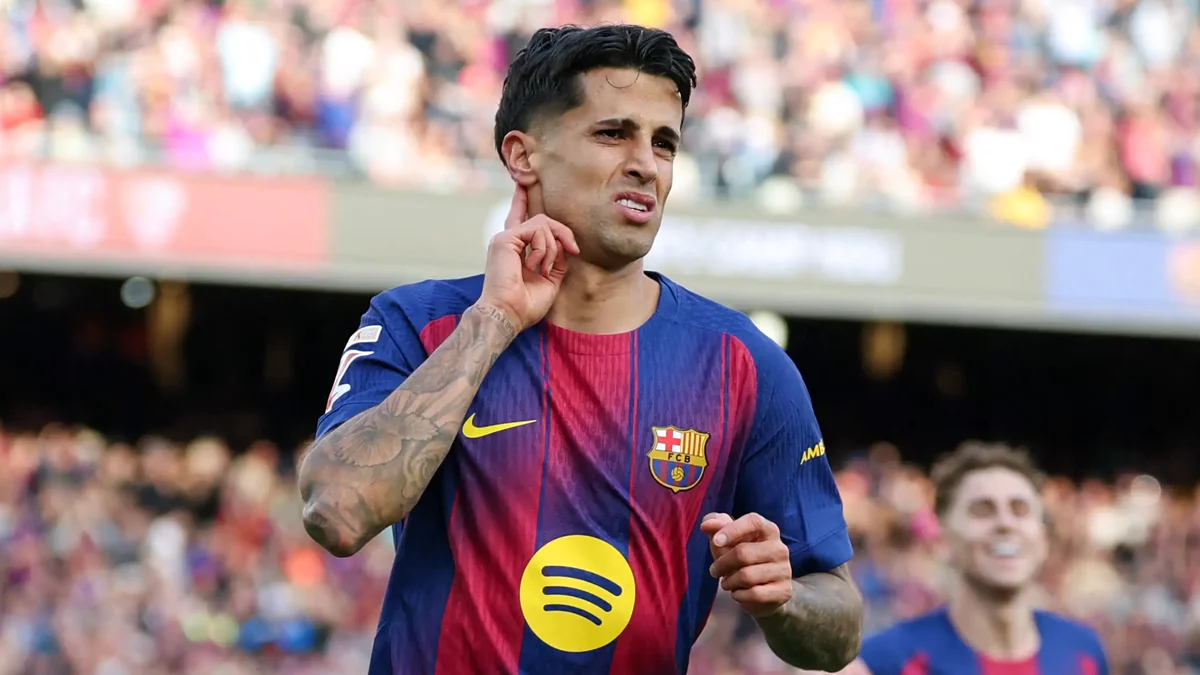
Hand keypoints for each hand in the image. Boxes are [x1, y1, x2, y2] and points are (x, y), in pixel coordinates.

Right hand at [477, 185, 578, 331]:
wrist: (509, 314)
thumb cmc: (526, 304)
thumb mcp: (550, 280)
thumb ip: (557, 260)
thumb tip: (565, 246)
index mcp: (516, 250)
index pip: (520, 218)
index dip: (522, 200)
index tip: (522, 183)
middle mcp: (509, 240)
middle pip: (540, 219)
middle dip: (562, 232)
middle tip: (573, 249)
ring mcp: (505, 238)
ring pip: (543, 223)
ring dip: (553, 248)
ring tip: (544, 269)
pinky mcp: (505, 238)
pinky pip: (537, 229)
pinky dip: (544, 248)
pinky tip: (535, 265)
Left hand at [701, 512, 792, 617]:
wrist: (762, 591)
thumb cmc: (742, 559)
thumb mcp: (728, 540)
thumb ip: (717, 526)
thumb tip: (706, 524)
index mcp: (768, 530)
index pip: (753, 521)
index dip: (732, 530)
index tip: (715, 541)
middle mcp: (780, 548)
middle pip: (743, 553)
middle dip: (722, 564)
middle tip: (714, 570)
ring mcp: (784, 570)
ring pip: (746, 576)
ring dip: (729, 582)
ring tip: (726, 582)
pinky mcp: (784, 591)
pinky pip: (754, 594)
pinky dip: (739, 595)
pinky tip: (738, 593)